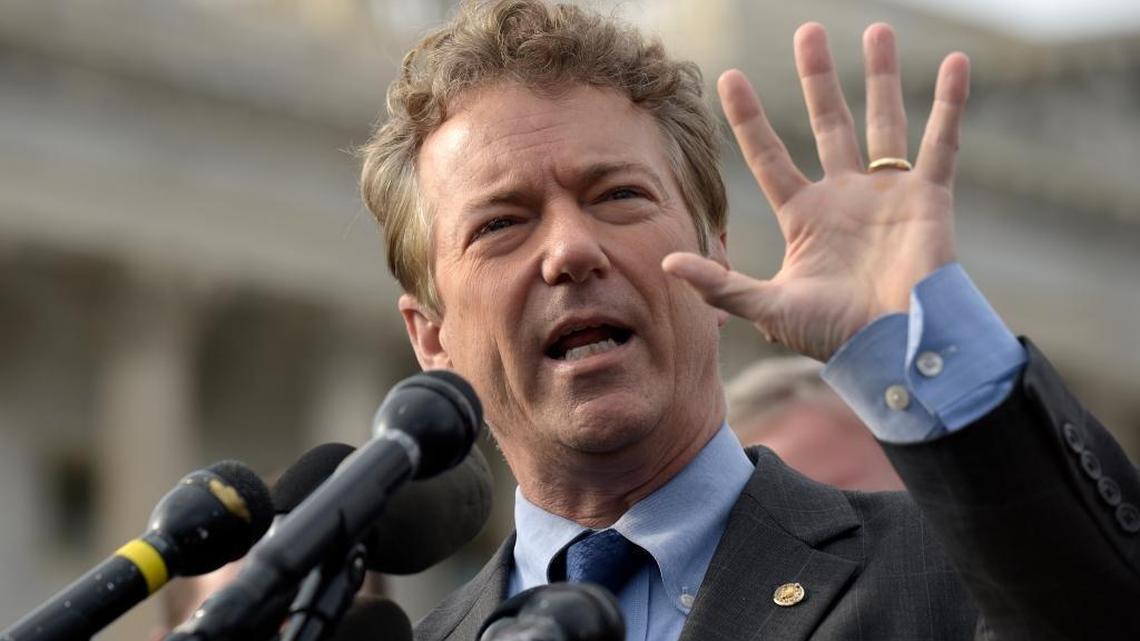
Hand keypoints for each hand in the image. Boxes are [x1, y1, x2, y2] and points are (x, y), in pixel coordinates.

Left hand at [663, 23, 969, 361]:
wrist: (894, 348)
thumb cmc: (833, 336)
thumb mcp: (769, 307)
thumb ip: (721, 284)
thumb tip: (667, 263)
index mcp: (805, 216)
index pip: (770, 155)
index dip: (750, 118)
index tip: (730, 77)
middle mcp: (845, 196)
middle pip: (828, 123)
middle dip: (818, 79)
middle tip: (810, 32)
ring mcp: (887, 194)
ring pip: (883, 121)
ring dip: (881, 77)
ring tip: (878, 30)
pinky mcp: (928, 198)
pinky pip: (940, 142)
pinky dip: (950, 104)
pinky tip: (956, 63)